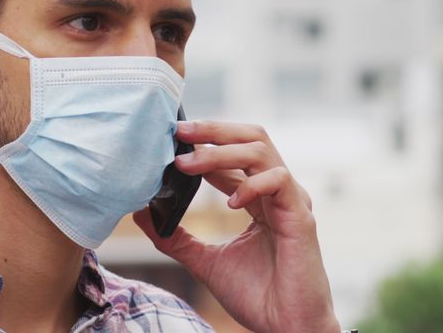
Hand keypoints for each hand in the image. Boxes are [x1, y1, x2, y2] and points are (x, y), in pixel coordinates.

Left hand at [133, 120, 339, 332]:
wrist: (285, 328)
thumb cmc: (257, 297)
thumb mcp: (205, 261)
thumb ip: (175, 237)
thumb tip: (141, 213)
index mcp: (258, 199)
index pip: (232, 155)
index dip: (203, 143)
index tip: (171, 140)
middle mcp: (276, 193)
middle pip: (251, 138)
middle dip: (214, 130)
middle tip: (180, 132)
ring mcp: (291, 201)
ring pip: (261, 152)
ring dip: (222, 152)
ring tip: (189, 164)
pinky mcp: (301, 217)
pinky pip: (280, 181)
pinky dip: (252, 184)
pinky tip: (229, 202)